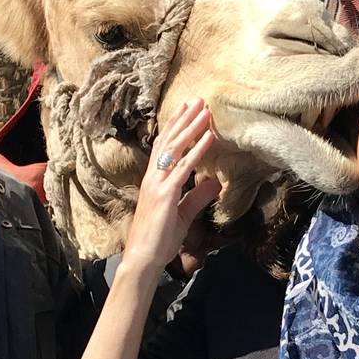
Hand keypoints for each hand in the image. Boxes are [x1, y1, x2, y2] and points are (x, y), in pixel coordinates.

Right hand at [122, 98, 220, 274]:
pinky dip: (197, 152)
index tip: (186, 109)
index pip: (164, 147)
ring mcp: (158, 185)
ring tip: (205, 110)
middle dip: (184, 119)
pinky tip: (208, 138)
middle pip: (169, 141)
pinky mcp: (166, 195)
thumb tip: (214, 181)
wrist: (144, 258)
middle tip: (197, 100)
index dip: (175, 126)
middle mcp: (154, 178)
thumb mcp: (184, 214)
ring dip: (191, 127)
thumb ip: (197, 196)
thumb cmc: (160, 238)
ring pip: (174, 149)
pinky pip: (183, 169)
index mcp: (155, 180)